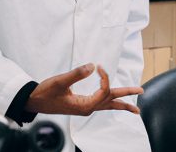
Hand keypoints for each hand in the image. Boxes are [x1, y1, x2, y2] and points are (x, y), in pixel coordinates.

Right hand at [24, 63, 143, 115]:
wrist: (34, 101)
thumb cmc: (45, 93)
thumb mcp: (60, 82)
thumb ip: (76, 74)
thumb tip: (93, 66)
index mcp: (84, 105)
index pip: (103, 91)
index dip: (105, 78)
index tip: (100, 66)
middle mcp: (87, 108)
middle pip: (111, 101)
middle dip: (127, 96)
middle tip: (141, 90)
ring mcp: (85, 108)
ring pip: (107, 105)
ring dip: (121, 104)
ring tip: (135, 109)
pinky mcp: (81, 105)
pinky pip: (100, 104)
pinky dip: (109, 102)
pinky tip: (113, 101)